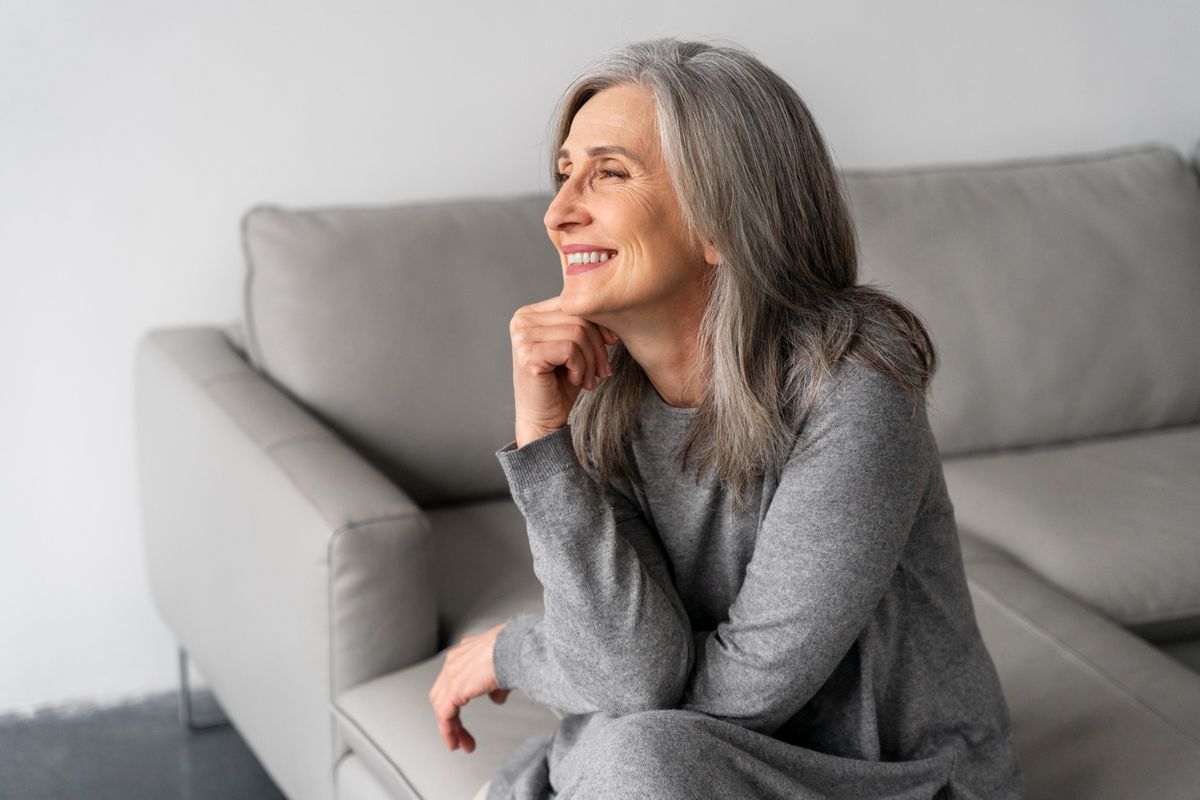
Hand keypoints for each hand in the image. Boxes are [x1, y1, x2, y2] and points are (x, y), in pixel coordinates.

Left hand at [428, 622, 510, 752]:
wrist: (514, 648)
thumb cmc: (514, 651)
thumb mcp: (504, 669)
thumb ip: (496, 686)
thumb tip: (497, 699)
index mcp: (465, 652)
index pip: (452, 680)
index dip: (455, 701)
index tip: (462, 716)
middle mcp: (454, 661)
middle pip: (442, 694)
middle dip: (450, 717)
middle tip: (459, 734)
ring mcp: (451, 674)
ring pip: (441, 706)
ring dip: (450, 728)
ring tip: (460, 744)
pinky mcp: (453, 689)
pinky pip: (445, 715)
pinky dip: (448, 731)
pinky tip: (456, 742)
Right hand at [508, 296, 619, 446]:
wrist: (544, 419)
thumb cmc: (561, 384)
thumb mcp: (576, 347)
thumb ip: (583, 323)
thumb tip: (609, 307)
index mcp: (531, 313)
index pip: (575, 304)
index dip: (599, 324)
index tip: (611, 344)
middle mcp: (522, 320)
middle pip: (578, 317)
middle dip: (597, 346)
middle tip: (601, 371)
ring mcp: (522, 336)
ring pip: (577, 333)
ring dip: (591, 360)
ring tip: (588, 378)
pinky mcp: (527, 354)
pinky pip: (570, 349)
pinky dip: (581, 367)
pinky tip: (575, 380)